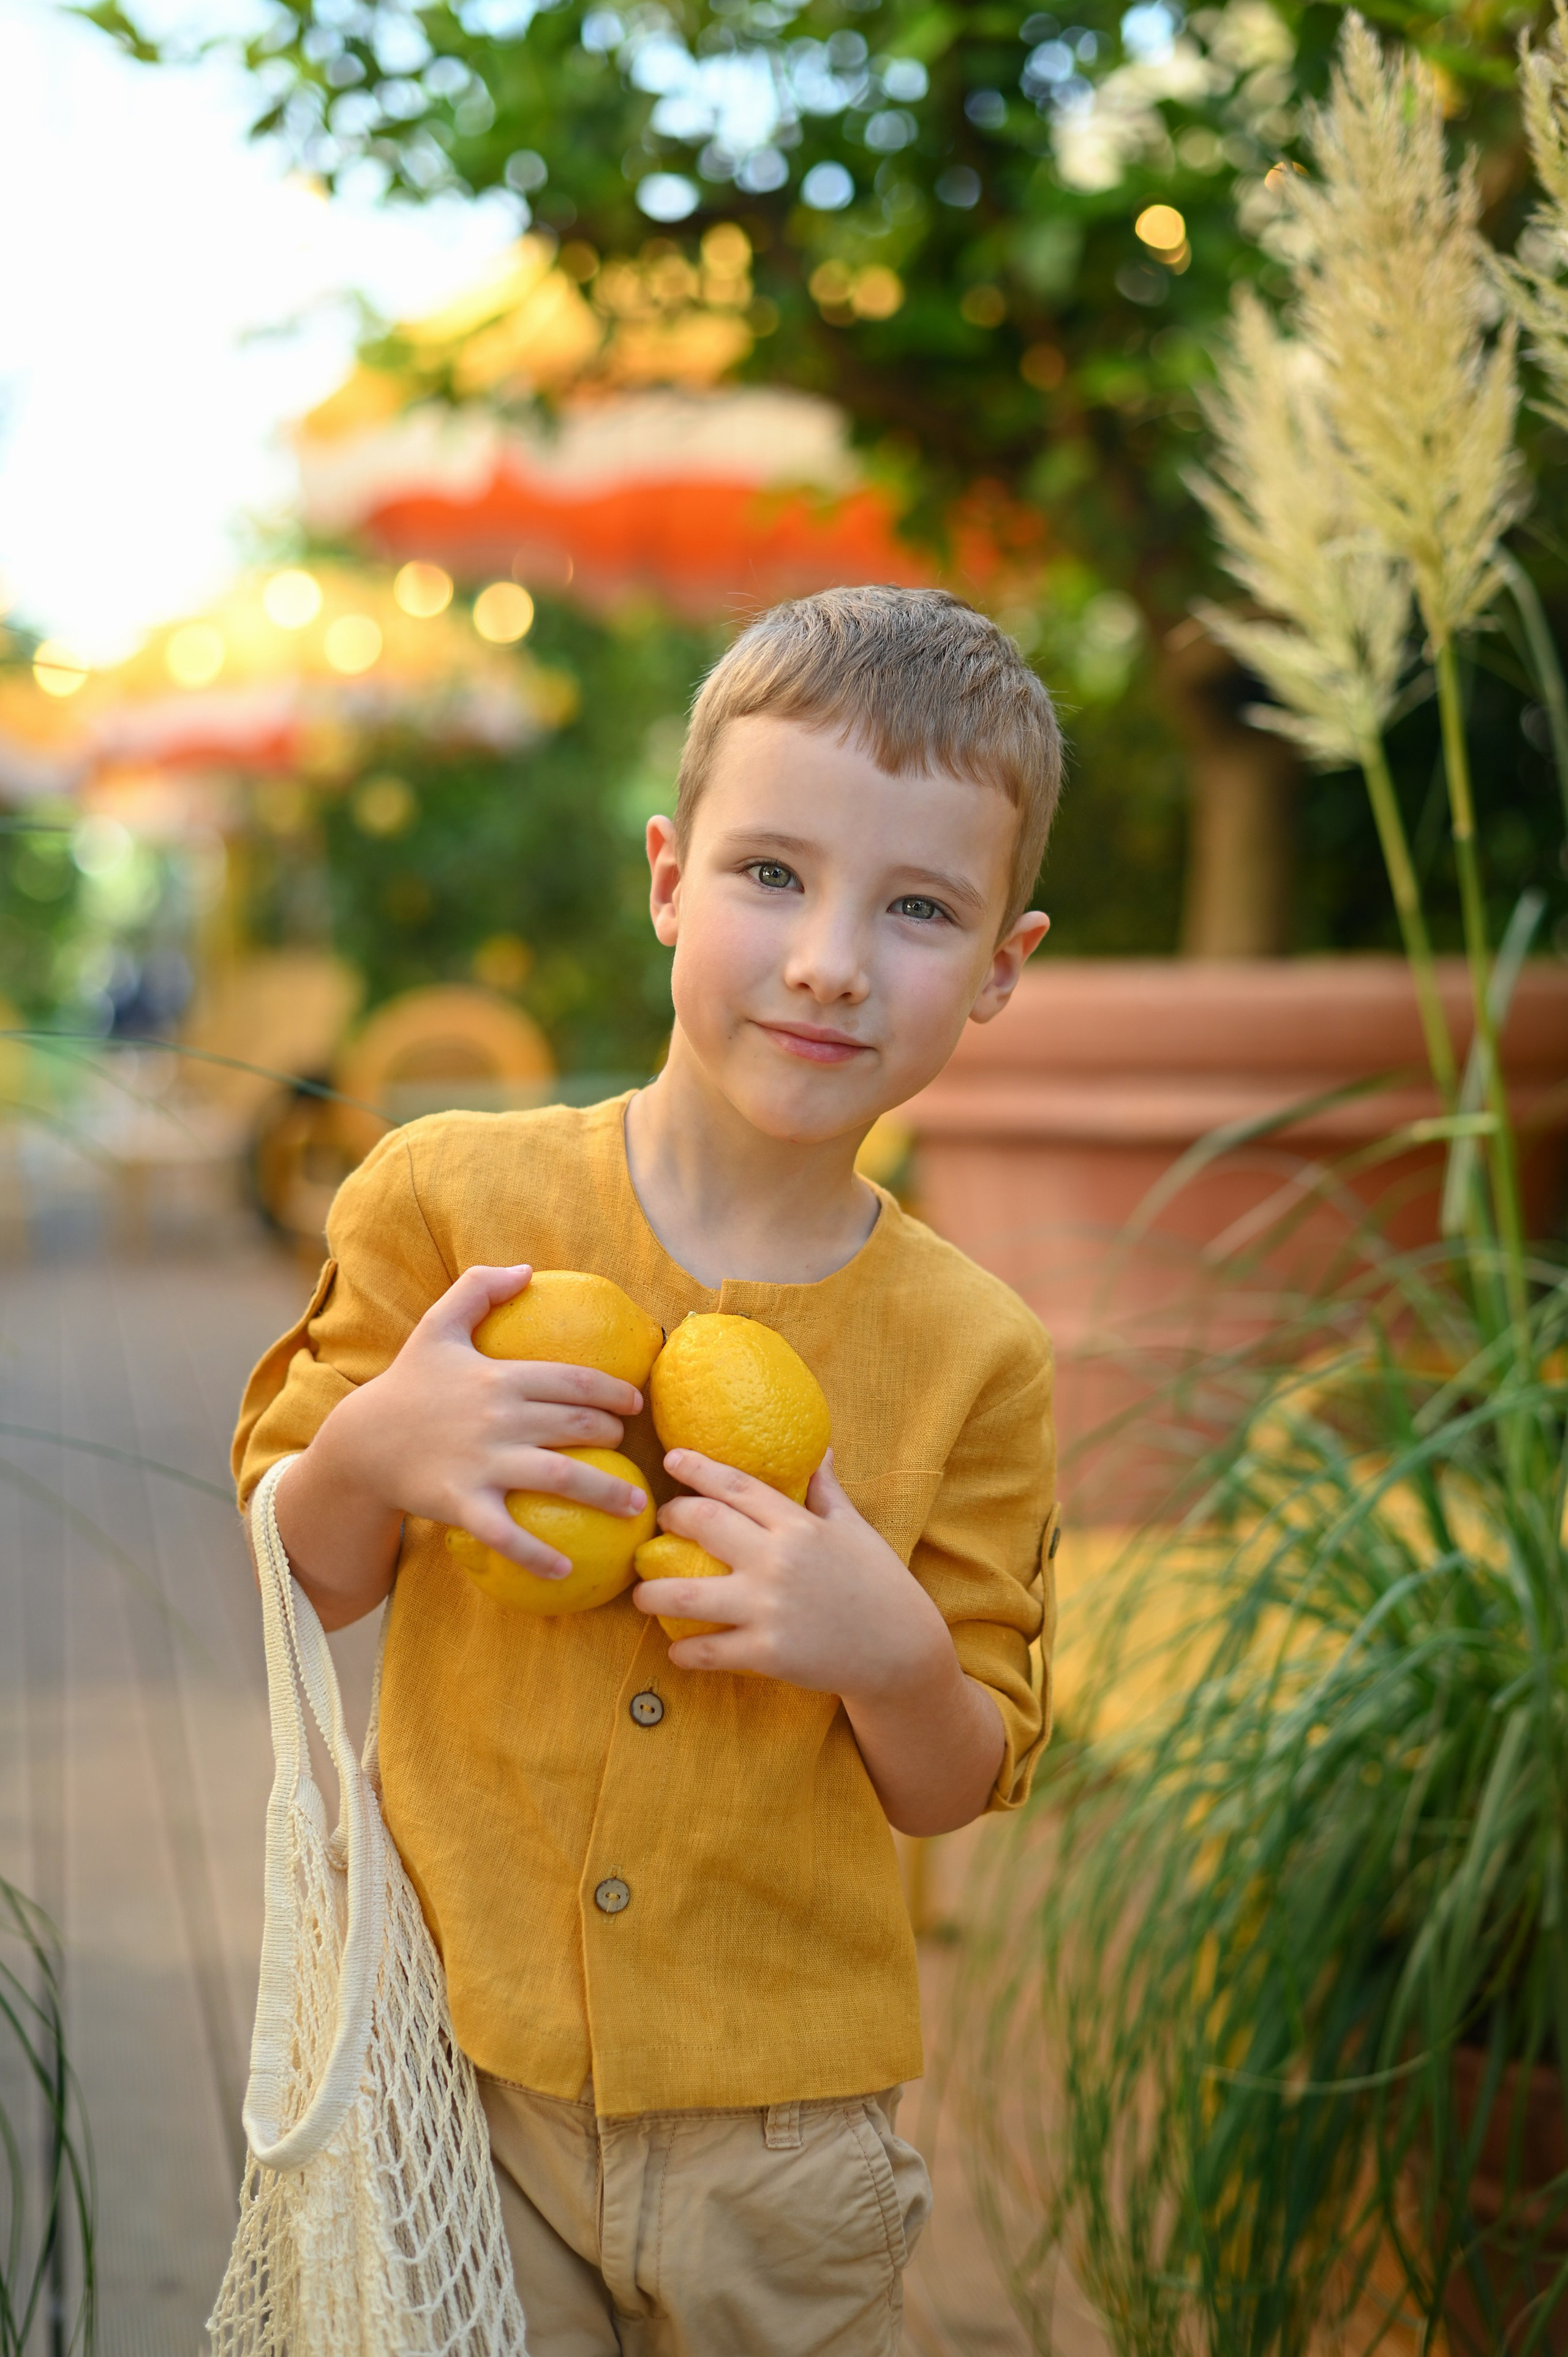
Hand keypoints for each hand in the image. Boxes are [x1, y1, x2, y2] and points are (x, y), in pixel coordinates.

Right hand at [274, 1265, 646, 1616]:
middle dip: (614, 1437)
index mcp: (499, 1376)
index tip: (634, 1405)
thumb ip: (477, 1288)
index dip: (613, 1391)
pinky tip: (567, 1572)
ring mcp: (482, 1462)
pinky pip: (507, 1534)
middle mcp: (498, 1418)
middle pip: (577, 1426)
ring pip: (560, 1477)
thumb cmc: (408, 1385)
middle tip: (632, 1451)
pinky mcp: (463, 1503)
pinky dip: (538, 1556)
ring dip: (606, 1494)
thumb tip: (526, 1269)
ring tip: (636, 1508)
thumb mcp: (437, 1327)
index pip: (574, 1380)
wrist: (360, 1442)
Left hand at [631, 1447, 1005, 1834]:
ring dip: (652, 1593)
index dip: (698, 1469)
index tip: (672, 1460)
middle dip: (670, 1520)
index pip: (736, 1487)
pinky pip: (707, 1650)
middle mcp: (777, 1560)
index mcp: (798, 1526)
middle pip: (702, 1524)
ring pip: (686, 1594)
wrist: (901, 1651)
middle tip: (659, 1526)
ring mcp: (768, 1607)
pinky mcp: (767, 1652)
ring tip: (641, 1595)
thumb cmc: (879, 1584)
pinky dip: (684, 1650)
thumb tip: (821, 1450)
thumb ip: (826, 1492)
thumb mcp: (855, 1530)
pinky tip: (675, 1648)